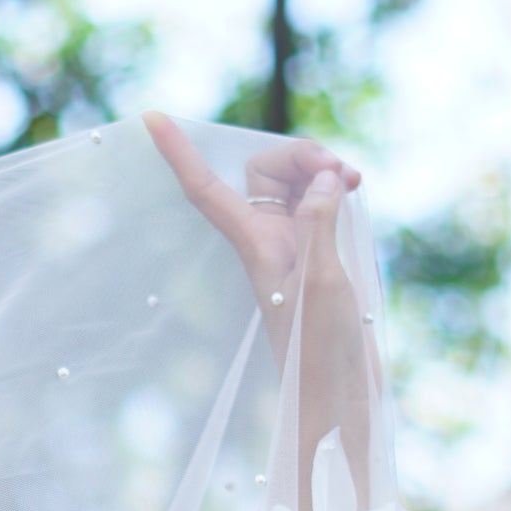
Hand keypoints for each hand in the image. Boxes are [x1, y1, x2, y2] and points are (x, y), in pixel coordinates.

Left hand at [141, 110, 360, 331]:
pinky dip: (338, 187)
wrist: (338, 393)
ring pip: (299, 180)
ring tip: (355, 182)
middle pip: (267, 169)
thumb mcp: (322, 282)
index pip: (205, 190)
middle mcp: (268, 239)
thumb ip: (321, 223)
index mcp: (254, 245)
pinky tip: (358, 193)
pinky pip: (322, 199)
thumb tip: (323, 178)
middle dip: (301, 154)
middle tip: (340, 171)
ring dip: (324, 168)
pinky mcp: (320, 252)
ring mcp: (295, 244)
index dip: (179, 154)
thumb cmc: (321, 350)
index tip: (151, 118)